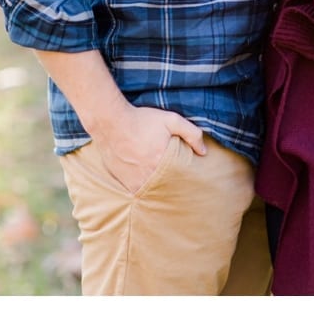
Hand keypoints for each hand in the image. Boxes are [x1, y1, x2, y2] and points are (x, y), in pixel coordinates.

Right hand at [90, 104, 205, 193]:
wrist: (110, 121)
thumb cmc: (140, 120)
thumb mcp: (170, 119)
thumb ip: (191, 133)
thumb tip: (203, 151)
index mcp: (162, 162)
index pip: (181, 180)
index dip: (186, 180)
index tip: (189, 179)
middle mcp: (149, 176)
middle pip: (168, 188)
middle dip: (173, 186)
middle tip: (177, 183)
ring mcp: (135, 181)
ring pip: (153, 192)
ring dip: (158, 189)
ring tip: (162, 182)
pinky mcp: (123, 182)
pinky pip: (139, 191)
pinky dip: (144, 188)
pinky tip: (147, 180)